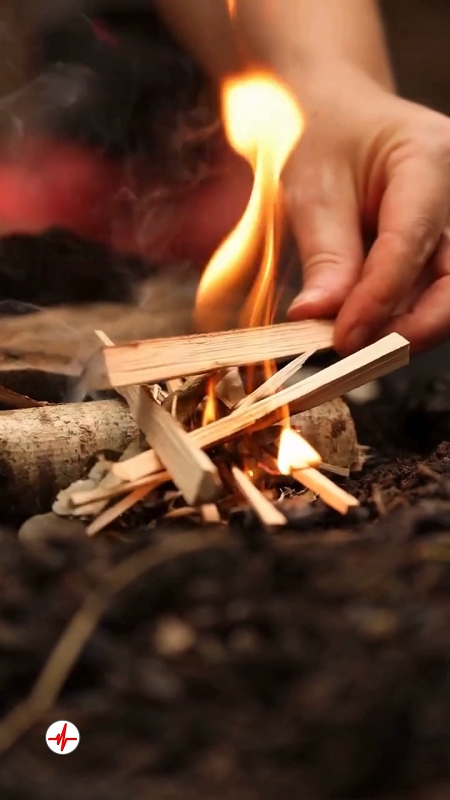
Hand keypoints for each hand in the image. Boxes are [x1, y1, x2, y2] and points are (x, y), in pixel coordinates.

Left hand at [285, 62, 449, 353]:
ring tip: (354, 340)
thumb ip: (324, 255)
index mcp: (429, 158)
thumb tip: (318, 318)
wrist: (339, 115)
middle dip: (412, 326)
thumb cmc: (323, 137)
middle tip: (358, 354)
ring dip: (405, 326)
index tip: (343, 340)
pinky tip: (368, 324)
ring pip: (448, 292)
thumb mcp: (312, 189)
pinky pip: (435, 290)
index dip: (378, 301)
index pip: (411, 243)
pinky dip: (402, 315)